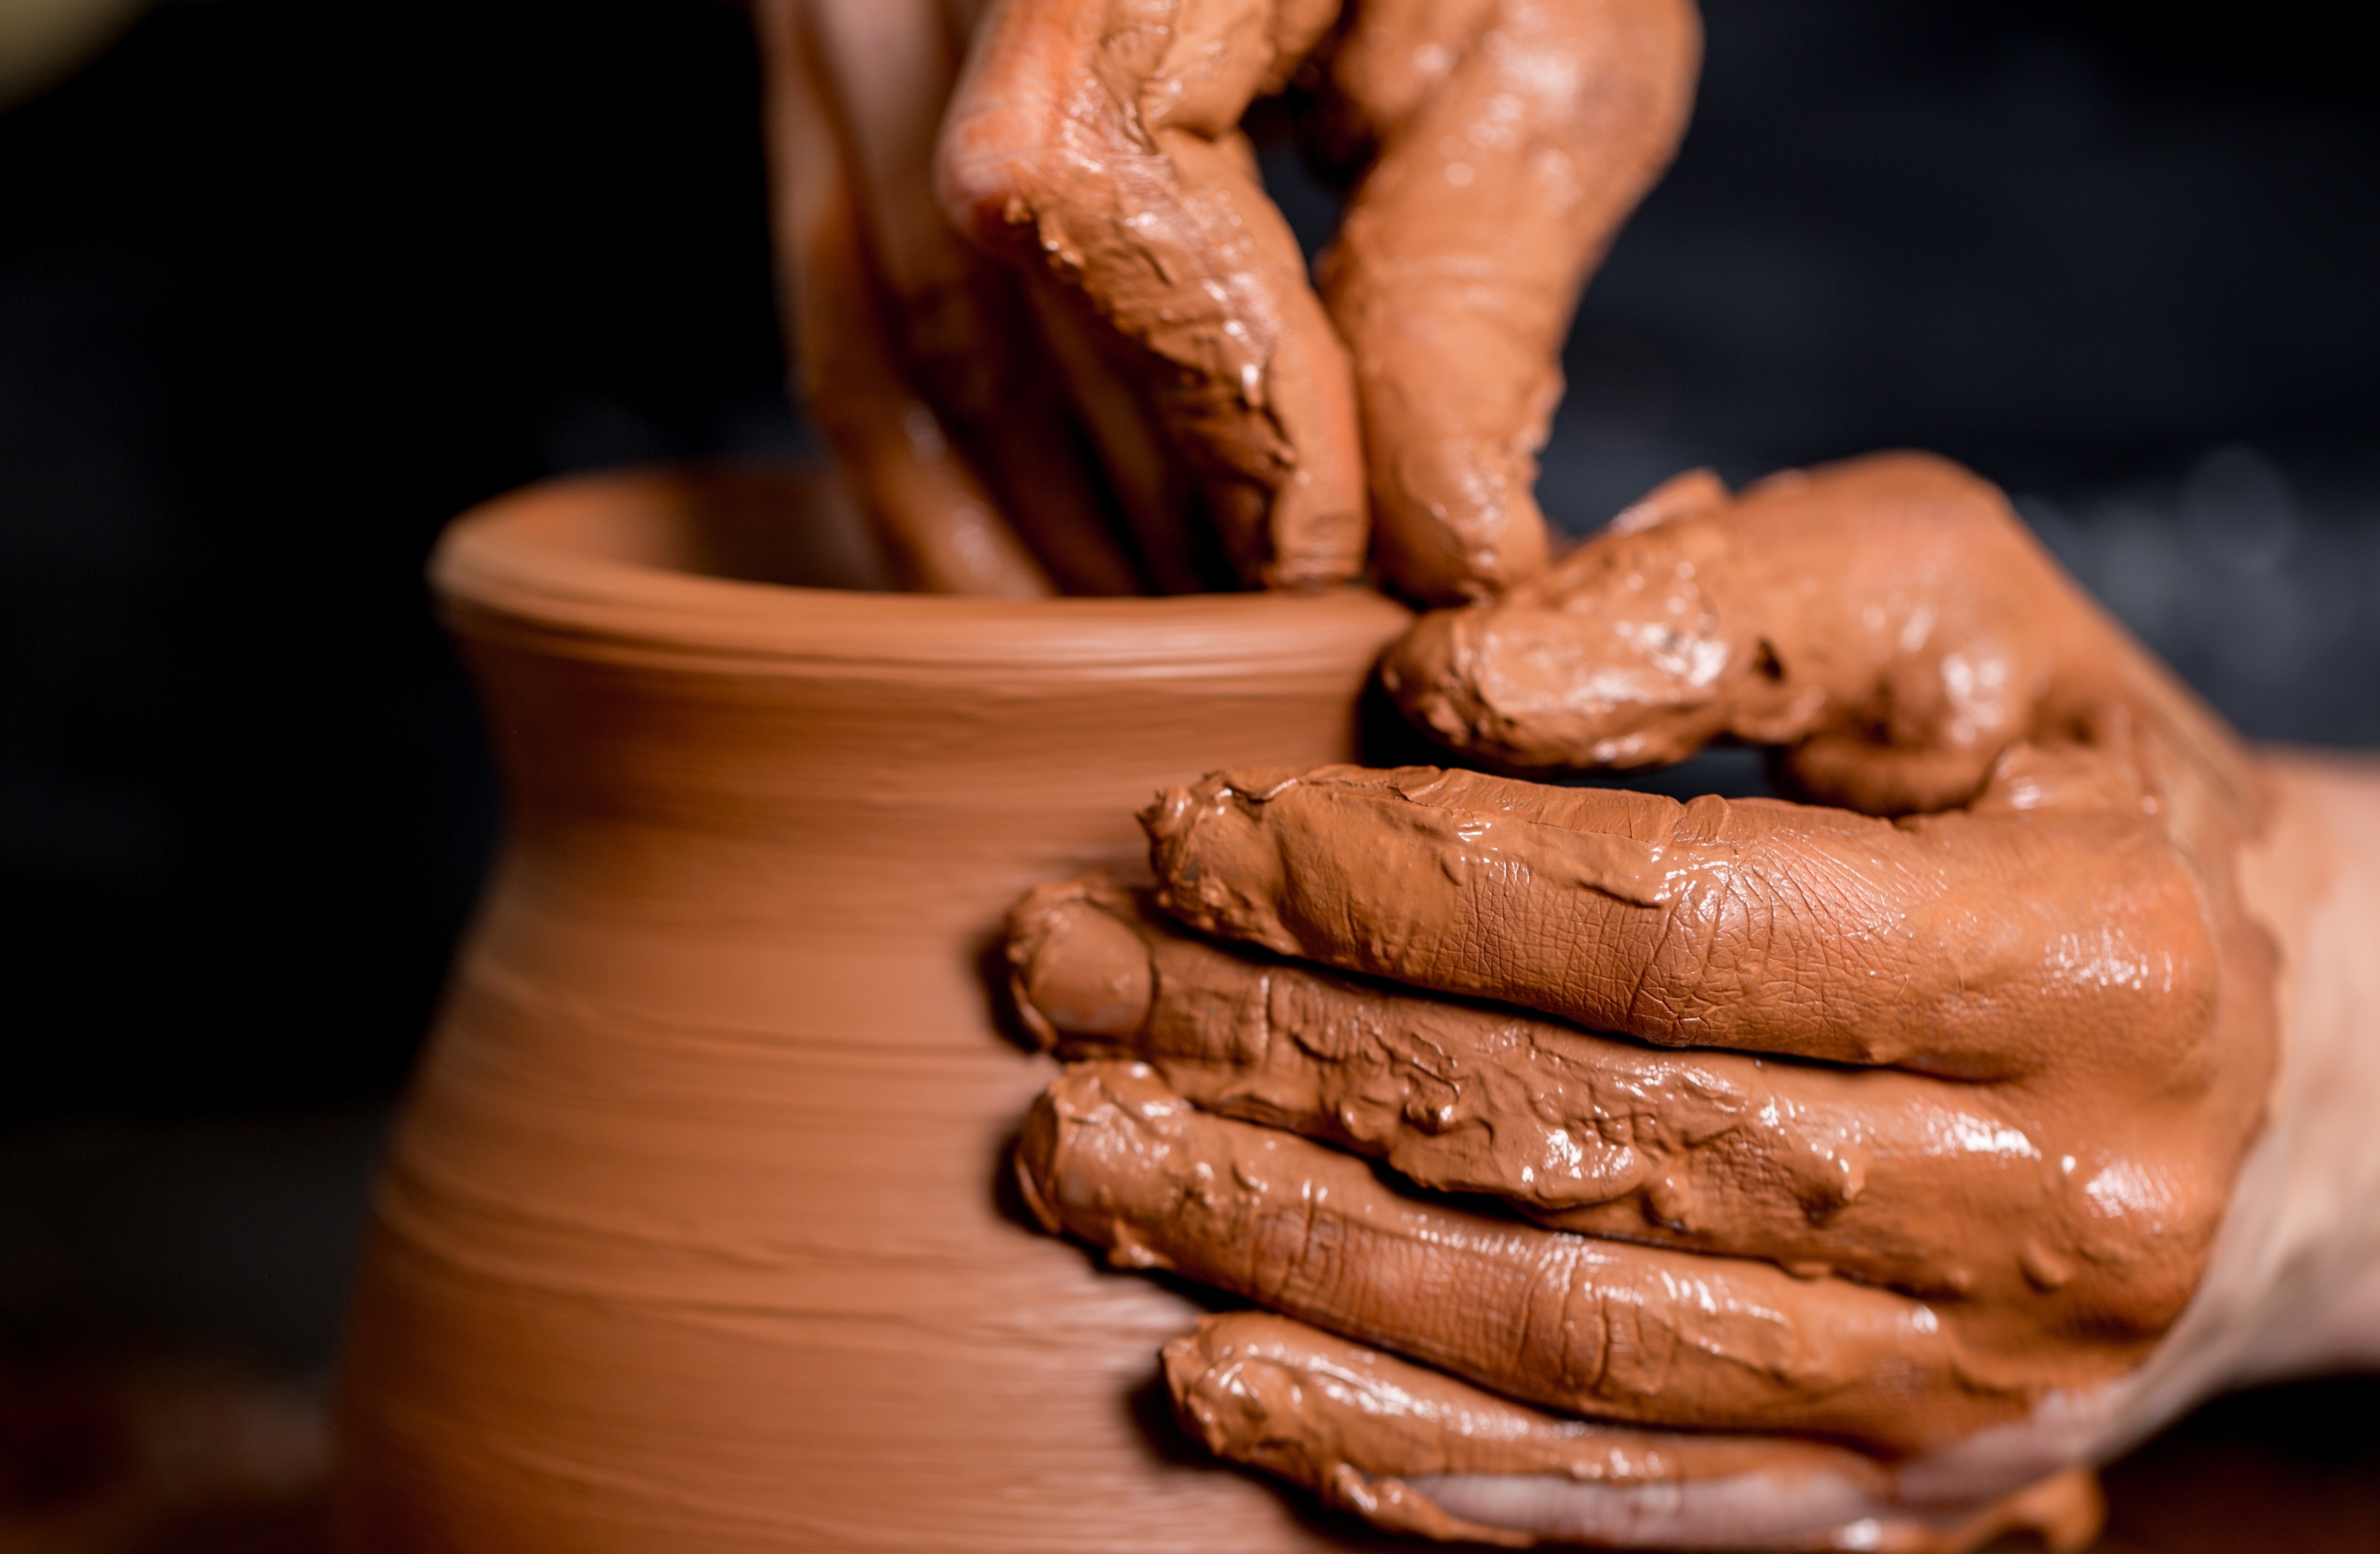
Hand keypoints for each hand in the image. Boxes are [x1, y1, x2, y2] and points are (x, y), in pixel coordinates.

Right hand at [760, 0, 1699, 600]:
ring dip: (1034, 534)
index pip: (1100, 190)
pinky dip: (937, 478)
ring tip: (1174, 655)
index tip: (1321, 566)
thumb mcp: (1543, 39)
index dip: (1217, 410)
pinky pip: (841, 306)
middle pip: (984, 286)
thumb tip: (1443, 560)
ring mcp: (848, 7)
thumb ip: (1471, 284)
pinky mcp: (836, 71)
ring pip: (896, 329)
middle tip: (1271, 662)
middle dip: (1141, 516)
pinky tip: (1041, 588)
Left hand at [1005, 453, 2307, 1553]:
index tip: (1184, 825)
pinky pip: (1625, 1495)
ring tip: (1081, 1161)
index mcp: (2095, 951)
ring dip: (1290, 1255)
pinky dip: (1410, 1448)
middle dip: (1282, 1049)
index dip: (1394, 878)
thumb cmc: (2072, 783)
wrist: (2283, 1058)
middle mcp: (2058, 1204)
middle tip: (1057, 983)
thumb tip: (1437, 686)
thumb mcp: (1953, 607)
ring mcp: (1982, 1388)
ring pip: (1572, 1334)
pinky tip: (1229, 1381)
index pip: (1666, 923)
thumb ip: (1717, 604)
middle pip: (1587, 1133)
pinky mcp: (1908, 1490)